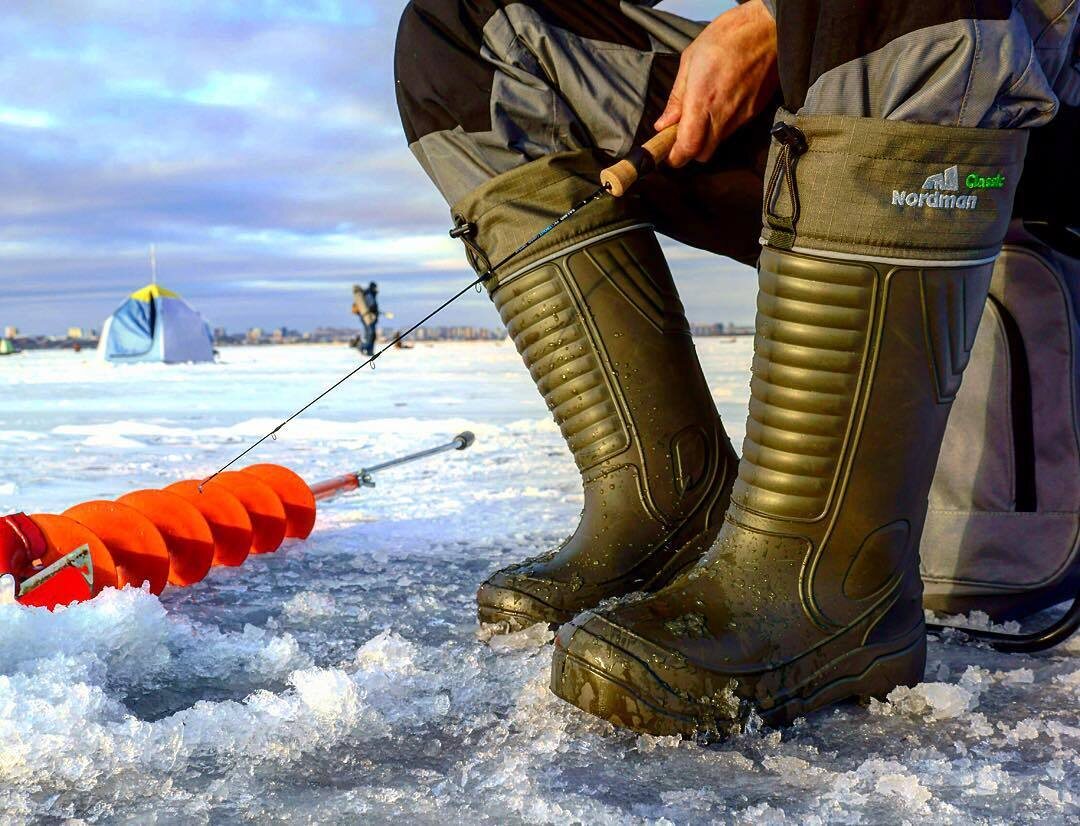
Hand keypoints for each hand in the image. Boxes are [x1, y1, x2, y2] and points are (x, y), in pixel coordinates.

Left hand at [655, 0, 777, 167]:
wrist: (768, 28)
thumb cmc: (727, 37)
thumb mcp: (690, 60)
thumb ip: (677, 98)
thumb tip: (664, 123)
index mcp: (702, 100)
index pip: (688, 147)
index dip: (676, 157)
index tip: (669, 154)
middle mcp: (723, 114)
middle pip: (703, 154)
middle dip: (691, 150)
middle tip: (683, 134)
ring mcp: (742, 116)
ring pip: (719, 142)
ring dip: (707, 135)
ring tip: (704, 110)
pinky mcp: (755, 112)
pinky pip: (734, 128)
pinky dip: (724, 124)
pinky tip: (722, 101)